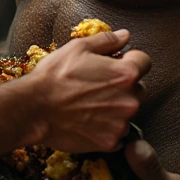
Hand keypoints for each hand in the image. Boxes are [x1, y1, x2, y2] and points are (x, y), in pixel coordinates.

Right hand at [26, 31, 149, 152]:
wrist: (35, 108)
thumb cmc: (55, 75)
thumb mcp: (79, 48)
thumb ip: (107, 40)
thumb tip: (125, 36)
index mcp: (125, 74)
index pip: (145, 61)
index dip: (131, 59)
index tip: (117, 62)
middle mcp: (129, 101)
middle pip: (138, 88)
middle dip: (123, 85)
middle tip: (97, 84)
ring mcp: (121, 124)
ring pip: (127, 111)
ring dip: (115, 107)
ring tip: (89, 102)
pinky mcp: (109, 143)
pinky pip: (117, 133)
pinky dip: (107, 127)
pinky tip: (87, 119)